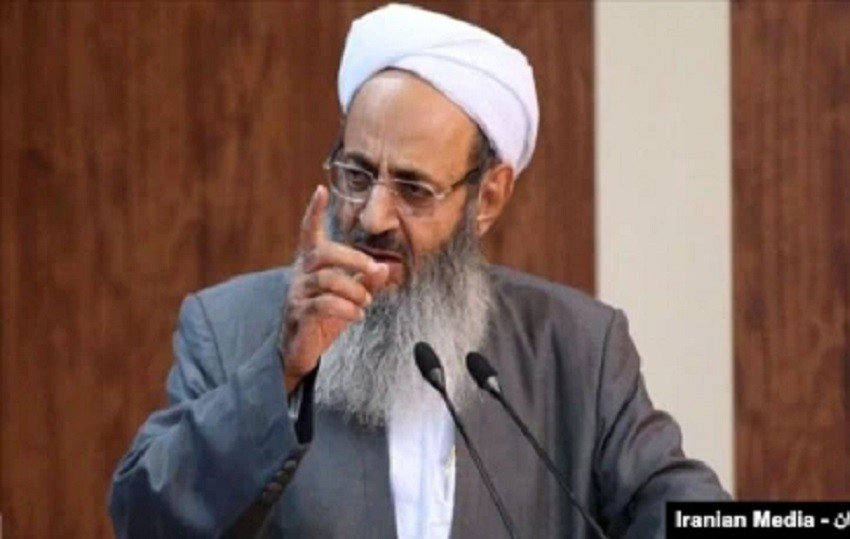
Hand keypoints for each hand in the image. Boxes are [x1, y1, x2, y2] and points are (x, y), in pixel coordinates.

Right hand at [280, 185, 388, 392]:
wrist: (301, 350)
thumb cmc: (325, 317)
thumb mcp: (350, 296)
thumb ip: (366, 280)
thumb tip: (384, 267)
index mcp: (311, 264)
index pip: (308, 232)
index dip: (313, 212)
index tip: (320, 190)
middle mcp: (300, 274)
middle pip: (324, 253)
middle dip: (353, 258)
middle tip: (374, 268)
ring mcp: (297, 293)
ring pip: (327, 279)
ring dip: (354, 289)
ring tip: (366, 303)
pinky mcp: (299, 314)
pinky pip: (323, 304)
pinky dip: (346, 308)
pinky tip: (357, 315)